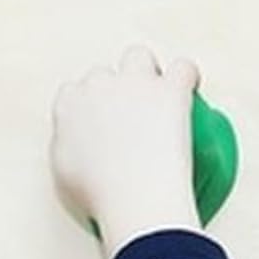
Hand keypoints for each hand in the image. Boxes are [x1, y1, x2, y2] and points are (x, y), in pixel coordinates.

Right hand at [50, 45, 201, 256]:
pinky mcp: (169, 90)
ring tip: (158, 97)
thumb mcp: (67, 179)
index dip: (88, 107)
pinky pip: (184, 69)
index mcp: (69, 106)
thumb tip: (80, 150)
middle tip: (129, 121)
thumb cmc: (100, 199)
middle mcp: (98, 85)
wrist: (135, 201)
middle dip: (115, 89)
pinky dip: (188, 78)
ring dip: (147, 73)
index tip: (100, 125)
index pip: (74, 94)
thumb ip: (69, 152)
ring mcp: (135, 83)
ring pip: (139, 58)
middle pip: (104, 75)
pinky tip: (191, 89)